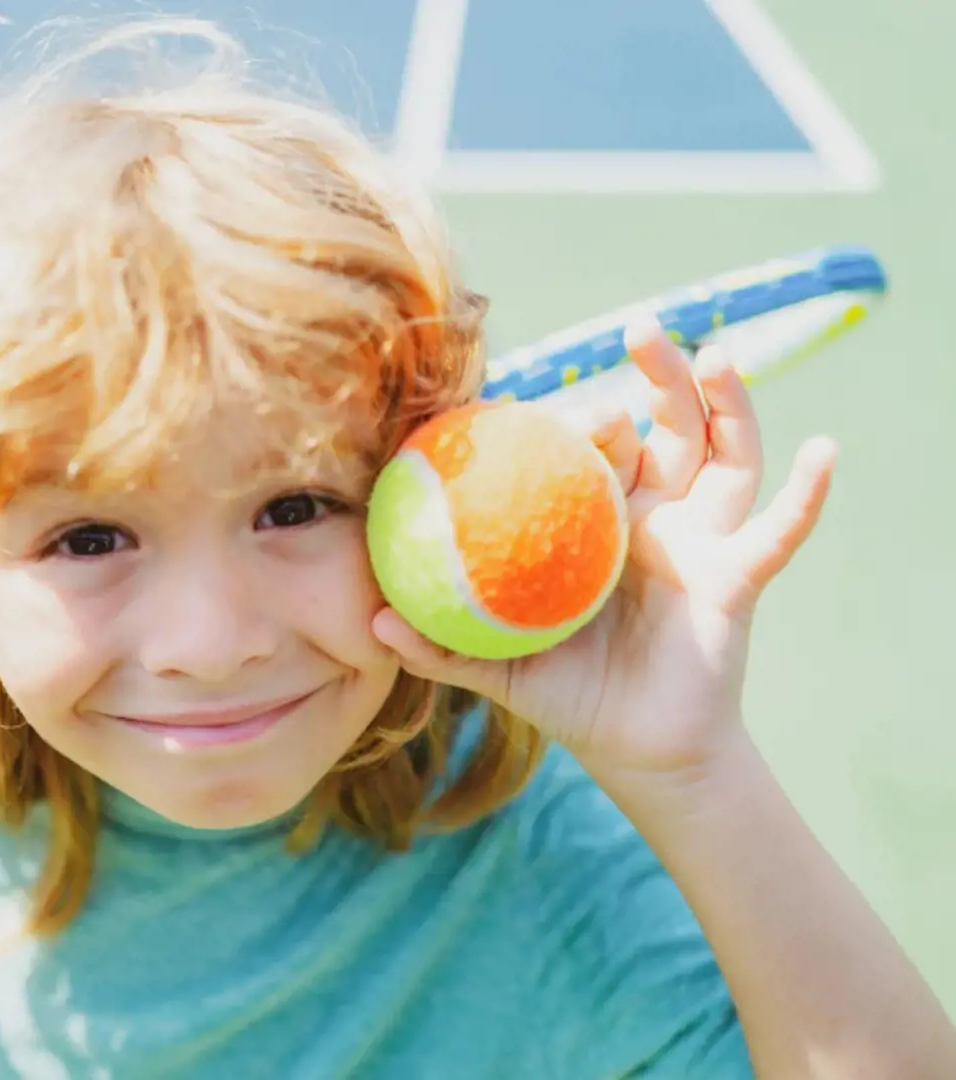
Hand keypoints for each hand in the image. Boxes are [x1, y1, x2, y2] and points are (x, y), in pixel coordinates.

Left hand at [373, 321, 836, 778]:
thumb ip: (439, 646)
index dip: (575, 417)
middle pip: (665, 428)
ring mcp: (700, 540)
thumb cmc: (570, 696)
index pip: (588, 450)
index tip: (544, 387)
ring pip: (724, 454)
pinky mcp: (738, 575)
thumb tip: (371, 624)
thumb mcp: (496, 667)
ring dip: (730, 402)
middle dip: (659, 376)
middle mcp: (651, 517)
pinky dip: (808, 492)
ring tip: (718, 354)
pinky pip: (781, 529)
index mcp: (594, 523)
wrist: (639, 751)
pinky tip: (827, 451)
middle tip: (640, 331)